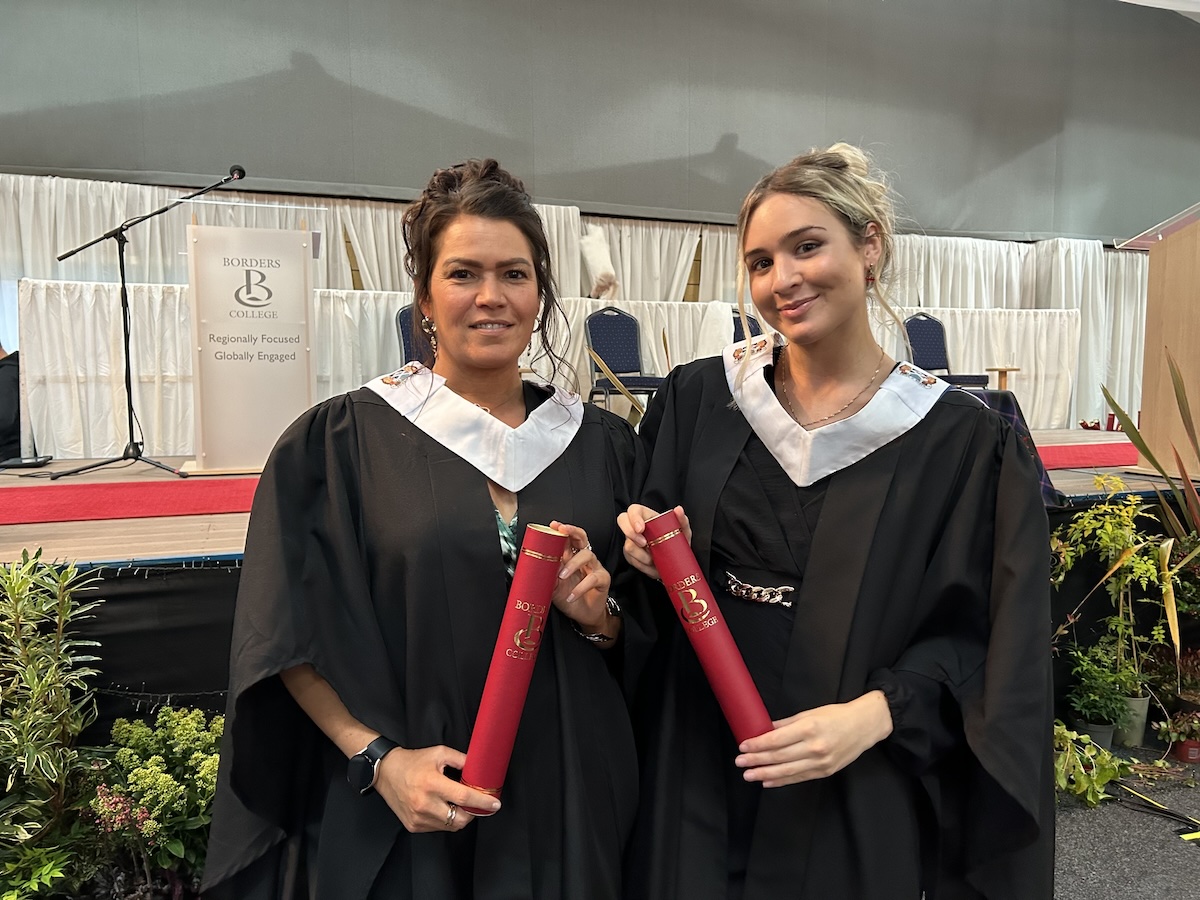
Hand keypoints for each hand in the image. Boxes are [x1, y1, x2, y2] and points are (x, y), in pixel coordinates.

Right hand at [374, 744, 499, 832]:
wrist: (386, 772)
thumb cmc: (413, 761)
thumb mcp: (440, 753)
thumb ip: (462, 760)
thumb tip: (480, 769)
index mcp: (432, 783)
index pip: (464, 798)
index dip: (482, 802)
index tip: (495, 804)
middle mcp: (424, 803)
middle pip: (460, 819)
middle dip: (472, 813)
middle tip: (475, 804)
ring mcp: (418, 817)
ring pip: (450, 826)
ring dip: (459, 817)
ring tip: (457, 803)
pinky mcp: (413, 825)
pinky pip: (438, 828)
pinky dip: (445, 820)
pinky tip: (442, 807)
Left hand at [547, 521, 612, 634]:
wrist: (584, 615)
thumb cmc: (568, 597)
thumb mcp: (554, 586)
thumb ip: (548, 575)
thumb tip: (537, 565)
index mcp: (571, 557)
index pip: (568, 538)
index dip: (563, 530)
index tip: (553, 525)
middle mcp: (584, 559)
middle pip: (582, 538)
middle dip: (572, 531)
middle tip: (561, 531)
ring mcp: (594, 568)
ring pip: (587, 555)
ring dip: (572, 564)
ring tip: (561, 576)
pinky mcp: (603, 580)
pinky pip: (593, 578)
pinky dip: (580, 587)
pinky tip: (571, 596)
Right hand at [617, 504, 691, 580]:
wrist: (676, 563)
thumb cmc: (678, 543)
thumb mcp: (683, 532)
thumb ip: (682, 521)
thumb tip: (679, 509)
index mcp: (648, 517)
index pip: (634, 510)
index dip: (634, 517)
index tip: (641, 529)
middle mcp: (637, 527)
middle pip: (622, 520)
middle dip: (630, 533)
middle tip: (644, 544)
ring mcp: (631, 541)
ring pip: (627, 545)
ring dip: (642, 555)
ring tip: (654, 559)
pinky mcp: (630, 555)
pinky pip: (632, 560)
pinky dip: (643, 565)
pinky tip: (652, 566)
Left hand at [734, 691, 892, 787]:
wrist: (864, 727)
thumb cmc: (836, 716)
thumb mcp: (809, 713)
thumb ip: (786, 723)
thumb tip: (764, 729)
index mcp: (809, 728)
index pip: (776, 740)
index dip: (757, 745)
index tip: (743, 747)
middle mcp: (814, 747)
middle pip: (779, 757)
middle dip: (756, 761)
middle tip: (740, 762)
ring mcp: (820, 762)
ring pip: (786, 771)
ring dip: (765, 774)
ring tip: (749, 775)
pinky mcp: (825, 772)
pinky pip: (798, 778)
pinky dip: (781, 781)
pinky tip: (767, 781)